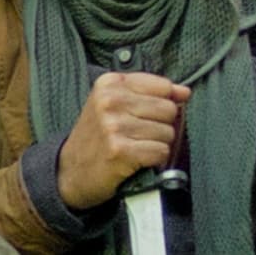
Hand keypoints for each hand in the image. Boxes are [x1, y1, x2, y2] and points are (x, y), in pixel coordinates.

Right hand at [55, 72, 189, 209]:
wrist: (71, 171)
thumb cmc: (97, 137)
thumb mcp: (115, 105)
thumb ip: (151, 94)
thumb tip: (184, 91)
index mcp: (110, 83)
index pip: (163, 86)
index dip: (164, 103)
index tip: (147, 115)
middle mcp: (110, 101)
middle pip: (169, 109)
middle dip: (162, 126)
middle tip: (140, 135)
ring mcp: (114, 126)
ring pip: (167, 133)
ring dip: (157, 145)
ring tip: (136, 147)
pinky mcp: (120, 150)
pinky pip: (161, 152)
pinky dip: (154, 160)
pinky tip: (137, 160)